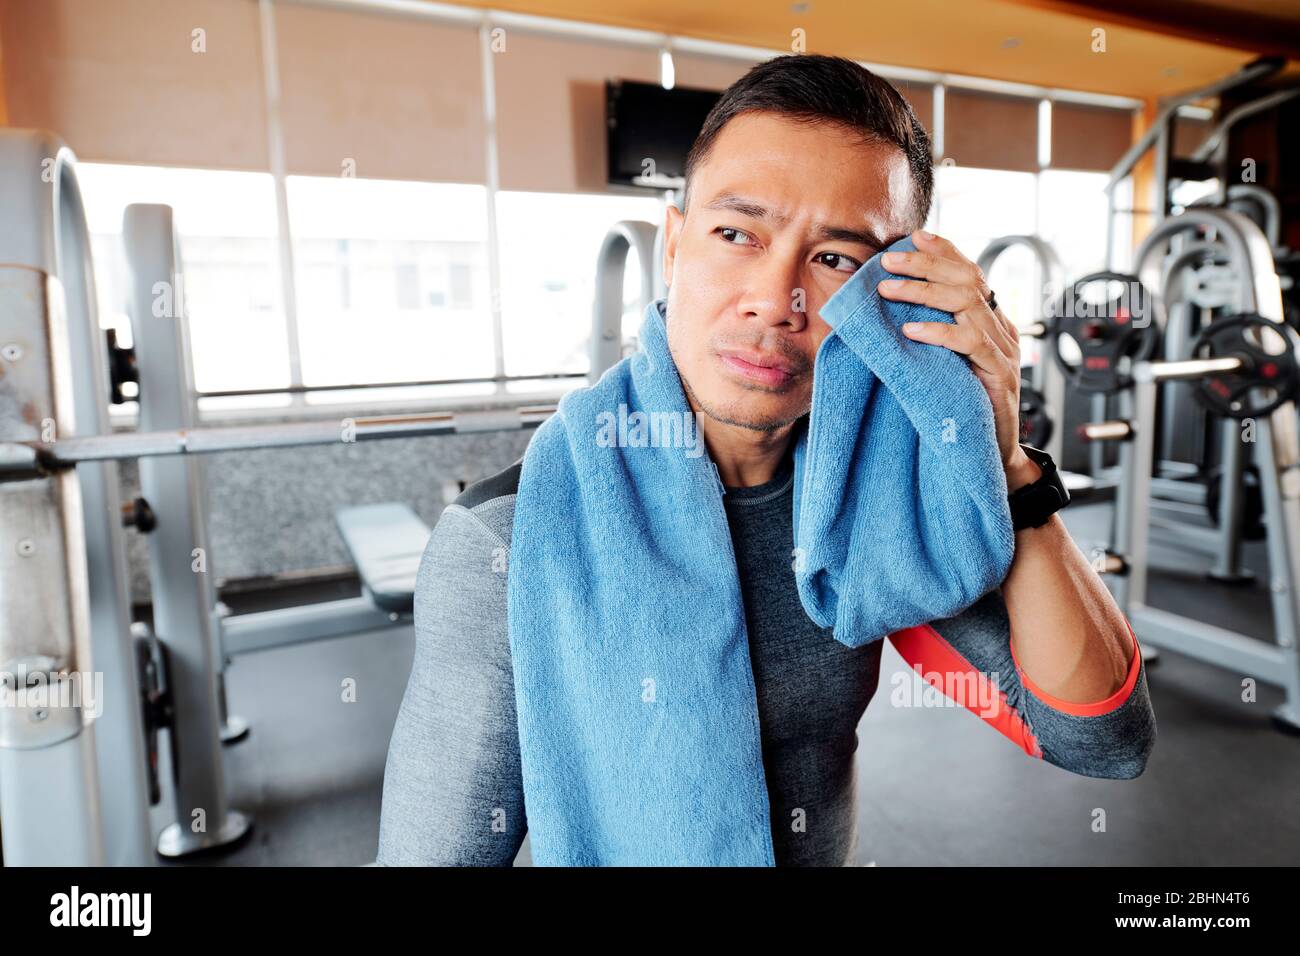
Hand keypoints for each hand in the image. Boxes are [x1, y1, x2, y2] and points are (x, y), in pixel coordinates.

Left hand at [877, 229, 1038, 490]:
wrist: (990, 454)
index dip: (945, 251)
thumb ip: (932, 335)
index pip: (970, 274)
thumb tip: (894, 312)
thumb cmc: (963, 409)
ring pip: (967, 304)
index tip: (915, 235)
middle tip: (888, 261)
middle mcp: (1000, 330)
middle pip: (968, 280)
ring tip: (888, 289)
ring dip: (923, 292)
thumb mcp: (944, 364)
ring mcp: (1003, 352)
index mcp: (989, 322)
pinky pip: (969, 344)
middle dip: (926, 264)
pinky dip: (939, 332)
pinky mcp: (999, 376)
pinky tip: (912, 330)